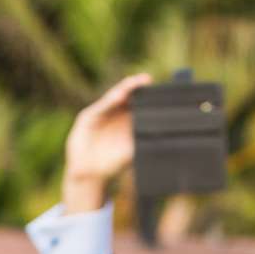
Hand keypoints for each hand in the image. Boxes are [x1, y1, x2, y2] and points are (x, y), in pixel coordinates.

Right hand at [61, 73, 151, 214]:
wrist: (90, 174)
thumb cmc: (113, 163)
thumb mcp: (132, 151)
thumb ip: (144, 140)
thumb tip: (165, 132)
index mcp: (128, 119)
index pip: (139, 102)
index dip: (147, 95)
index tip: (159, 90)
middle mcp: (115, 112)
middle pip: (127, 95)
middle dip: (136, 86)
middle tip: (147, 80)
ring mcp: (102, 113)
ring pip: (114, 97)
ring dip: (124, 89)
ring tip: (134, 83)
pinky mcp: (88, 116)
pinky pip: (101, 107)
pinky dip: (110, 101)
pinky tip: (119, 96)